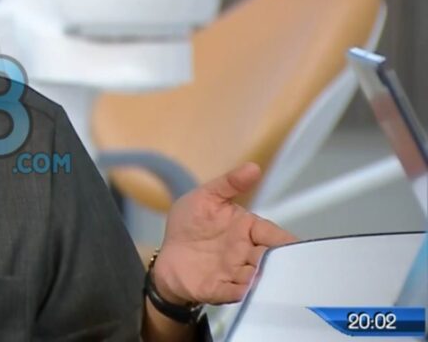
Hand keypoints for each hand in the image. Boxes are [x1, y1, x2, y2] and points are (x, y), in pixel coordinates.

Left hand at [151, 162, 296, 305]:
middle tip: (288, 266)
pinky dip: (245, 293)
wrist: (166, 255)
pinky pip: (238, 294)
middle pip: (272, 260)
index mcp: (248, 229)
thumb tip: (254, 167)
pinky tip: (247, 291)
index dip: (286, 241)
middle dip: (281, 264)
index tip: (296, 246)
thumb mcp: (204, 198)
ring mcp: (236, 274)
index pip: (274, 235)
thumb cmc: (188, 225)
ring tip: (266, 277)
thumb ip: (228, 184)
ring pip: (260, 279)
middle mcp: (247, 253)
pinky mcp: (221, 290)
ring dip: (265, 280)